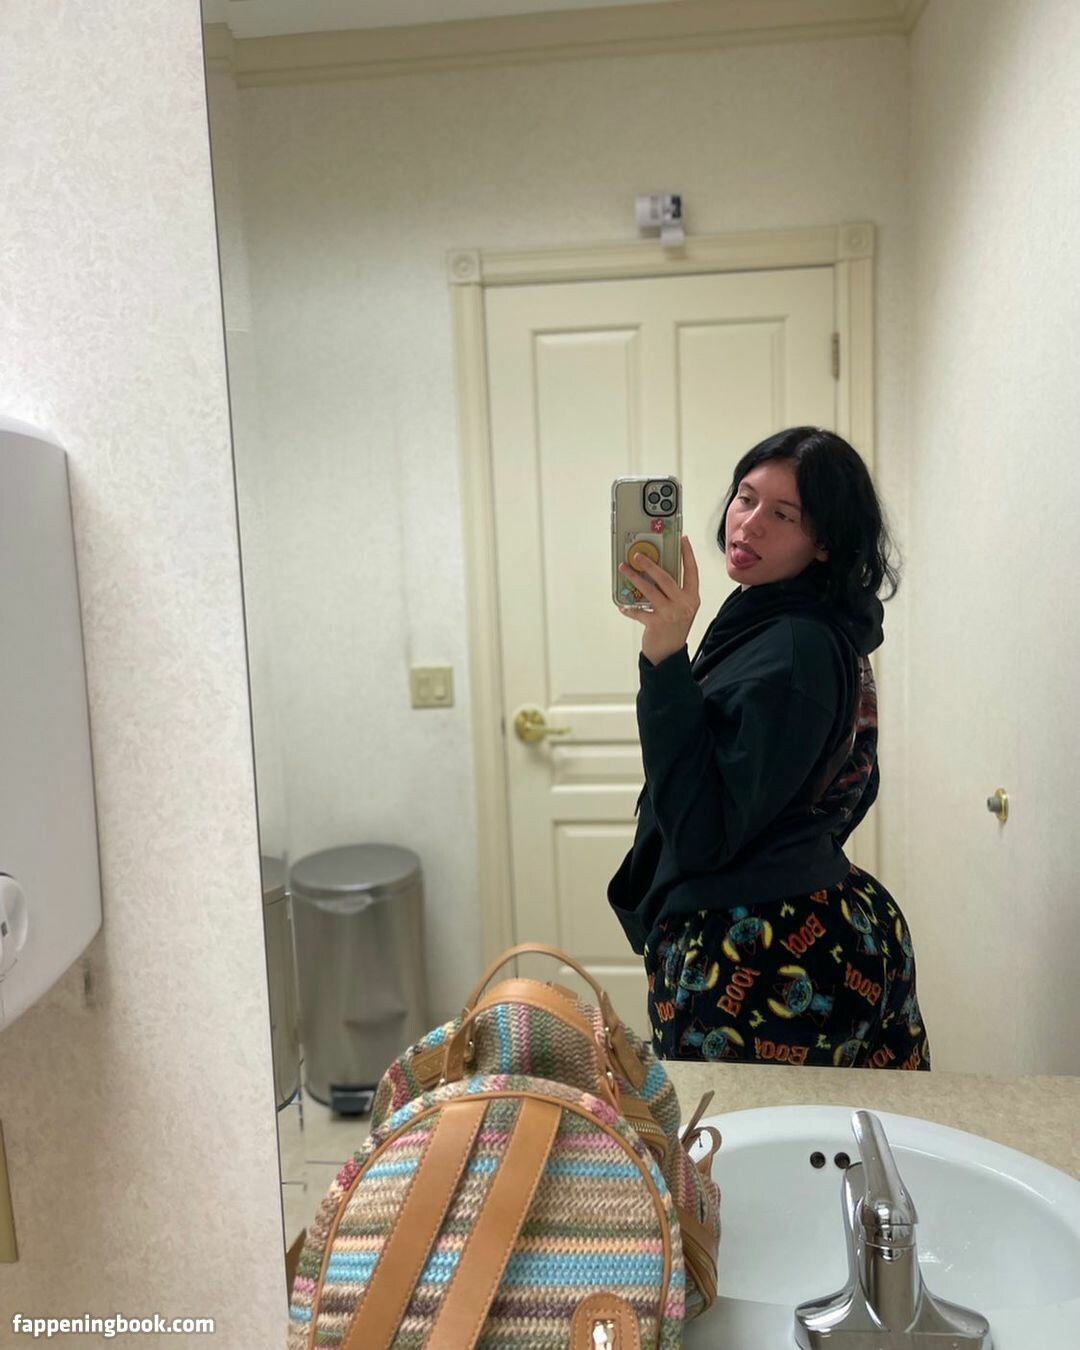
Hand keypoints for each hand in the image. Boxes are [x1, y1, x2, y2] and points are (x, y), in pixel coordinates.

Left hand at [618, 535, 700, 664]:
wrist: (669, 655)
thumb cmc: (674, 629)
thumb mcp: (681, 608)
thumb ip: (675, 592)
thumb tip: (656, 570)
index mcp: (692, 598)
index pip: (692, 571)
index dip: (688, 554)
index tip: (682, 540)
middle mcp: (684, 604)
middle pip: (666, 578)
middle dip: (650, 564)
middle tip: (638, 555)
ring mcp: (670, 614)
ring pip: (650, 590)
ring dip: (634, 578)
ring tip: (624, 569)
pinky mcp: (656, 623)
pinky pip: (639, 610)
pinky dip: (630, 608)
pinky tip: (623, 606)